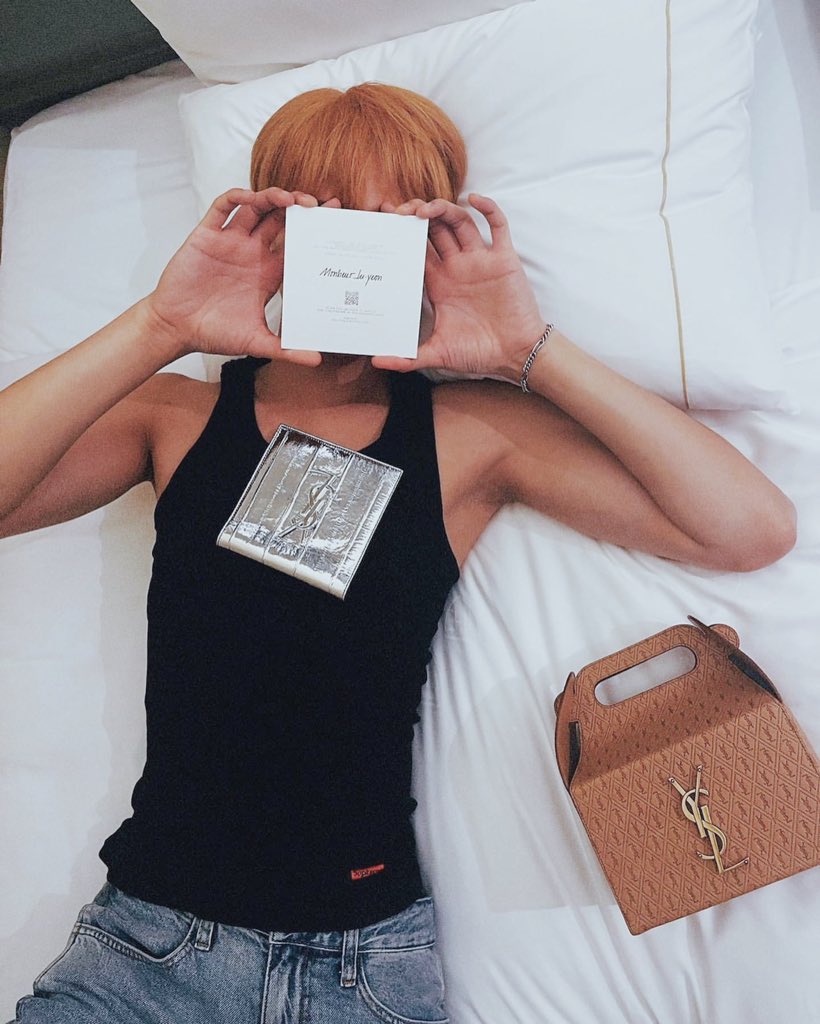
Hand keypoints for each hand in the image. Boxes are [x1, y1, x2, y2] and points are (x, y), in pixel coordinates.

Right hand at [146, 187, 340, 363]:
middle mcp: (252, 253)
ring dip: (274, 197)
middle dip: (300, 208)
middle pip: (281, 220)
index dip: (314, 232)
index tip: (334, 221)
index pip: (297, 245)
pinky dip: (238, 197)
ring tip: (292, 198)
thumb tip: (317, 361)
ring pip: (257, 208)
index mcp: (268, 274)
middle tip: (320, 205)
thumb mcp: (256, 343)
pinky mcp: (207, 235)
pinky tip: (252, 197)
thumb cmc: (214, 333)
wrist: (176, 329)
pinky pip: (223, 207)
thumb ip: (286, 349)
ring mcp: (230, 242)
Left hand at [373, 194, 546, 379]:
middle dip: (417, 215)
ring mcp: (480, 261)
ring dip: (443, 209)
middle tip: (399, 211)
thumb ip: (408, 358)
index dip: (400, 235)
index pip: (416, 250)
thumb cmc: (479, 353)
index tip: (383, 224)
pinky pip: (498, 225)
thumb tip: (376, 362)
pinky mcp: (503, 259)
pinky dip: (488, 208)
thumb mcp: (438, 354)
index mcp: (439, 283)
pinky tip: (474, 198)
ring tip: (424, 209)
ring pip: (460, 222)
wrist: (516, 355)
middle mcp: (457, 267)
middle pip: (434, 229)